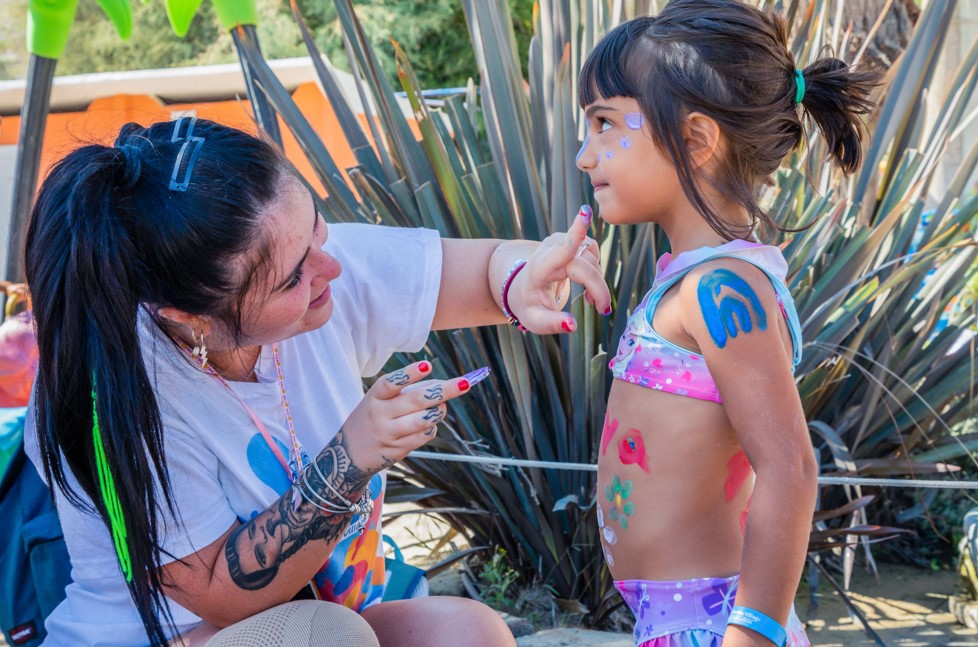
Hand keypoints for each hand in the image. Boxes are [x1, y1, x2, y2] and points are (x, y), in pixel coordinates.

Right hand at [339, 361, 472, 473]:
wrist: (348, 454)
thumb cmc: (371, 418)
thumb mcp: (379, 401)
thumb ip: (406, 392)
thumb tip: (442, 386)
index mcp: (374, 397)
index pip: (390, 383)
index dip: (409, 374)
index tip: (427, 365)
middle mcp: (380, 414)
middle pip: (416, 400)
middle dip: (444, 391)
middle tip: (464, 383)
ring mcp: (389, 434)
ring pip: (425, 419)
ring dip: (440, 411)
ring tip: (441, 407)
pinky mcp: (397, 450)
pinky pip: (424, 436)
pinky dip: (431, 428)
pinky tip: (426, 425)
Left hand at [508, 205, 610, 333]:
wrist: (524, 287)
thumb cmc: (530, 305)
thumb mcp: (535, 321)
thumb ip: (553, 324)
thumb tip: (573, 325)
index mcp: (541, 267)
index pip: (561, 249)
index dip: (576, 231)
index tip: (585, 211)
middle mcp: (551, 248)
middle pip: (587, 267)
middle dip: (599, 289)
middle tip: (602, 310)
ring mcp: (562, 240)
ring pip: (594, 260)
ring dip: (597, 282)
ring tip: (588, 299)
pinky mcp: (573, 240)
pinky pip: (595, 255)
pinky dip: (596, 272)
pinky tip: (587, 286)